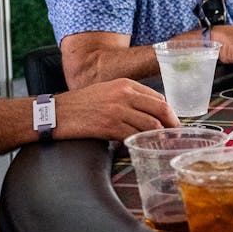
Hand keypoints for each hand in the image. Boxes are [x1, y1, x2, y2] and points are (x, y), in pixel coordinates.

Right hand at [54, 79, 174, 139]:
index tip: (172, 123)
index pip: (158, 98)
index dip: (169, 112)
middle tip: (175, 135)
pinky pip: (134, 136)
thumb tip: (151, 111)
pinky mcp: (110, 126)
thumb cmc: (81, 103)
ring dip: (159, 137)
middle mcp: (124, 95)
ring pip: (150, 125)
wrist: (57, 112)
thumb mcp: (107, 91)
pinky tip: (141, 147)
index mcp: (125, 84)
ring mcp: (117, 110)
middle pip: (160, 109)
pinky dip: (140, 143)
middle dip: (172, 124)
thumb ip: (128, 97)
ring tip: (161, 144)